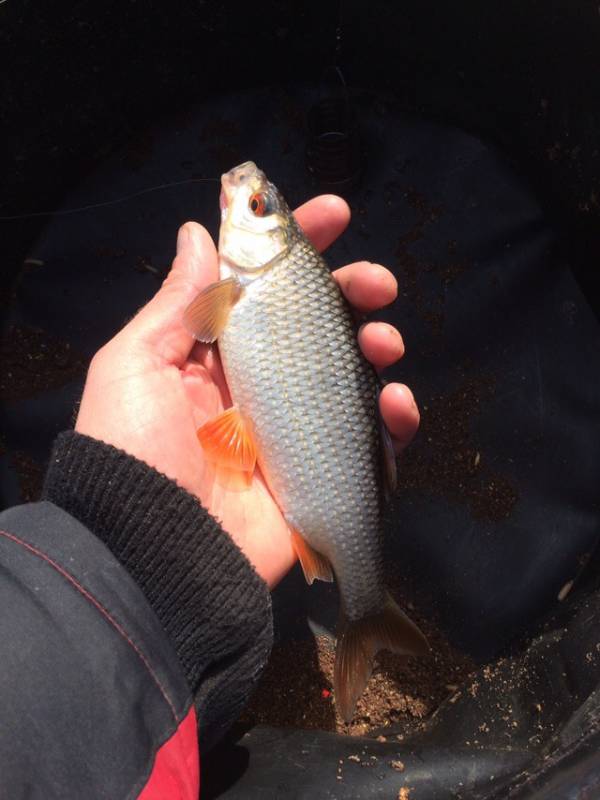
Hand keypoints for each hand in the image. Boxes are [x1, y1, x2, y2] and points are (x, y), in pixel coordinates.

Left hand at [75, 196, 419, 587]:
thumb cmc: (135, 451)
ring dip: (377, 348)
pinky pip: (370, 441)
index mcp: (211, 355)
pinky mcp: (317, 472)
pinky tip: (398, 405)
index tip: (335, 215)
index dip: (296, 249)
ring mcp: (290, 430)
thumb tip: (199, 233)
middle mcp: (254, 386)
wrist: (155, 552)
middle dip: (351, 294)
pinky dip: (394, 420)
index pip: (261, 289)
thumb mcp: (137, 365)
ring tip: (386, 342)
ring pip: (349, 375)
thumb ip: (177, 302)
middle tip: (378, 283)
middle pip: (315, 327)